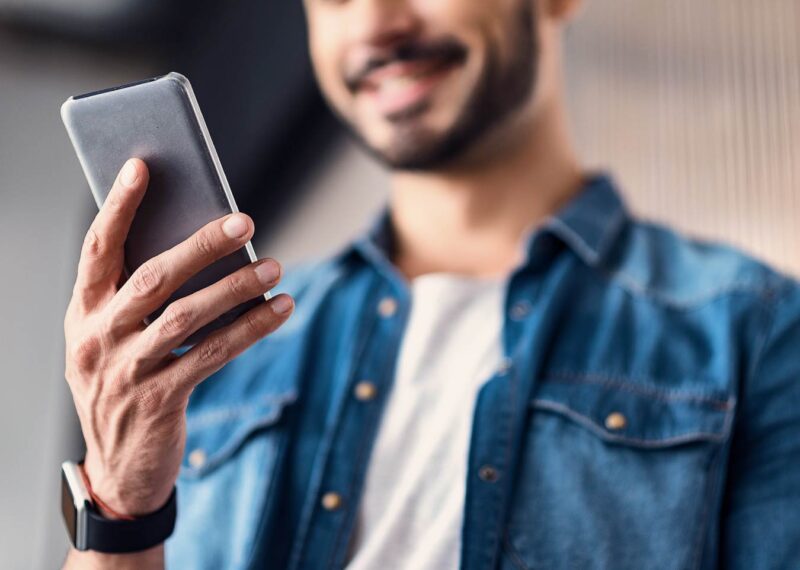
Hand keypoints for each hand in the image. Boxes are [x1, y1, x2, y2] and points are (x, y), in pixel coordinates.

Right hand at [63, 158, 293, 516]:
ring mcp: (126, 371)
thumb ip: (139, 300)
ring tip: (275, 265)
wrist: (117, 467)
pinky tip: (279, 308)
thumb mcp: (113, 341)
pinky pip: (213, 354)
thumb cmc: (122, 384)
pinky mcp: (160, 400)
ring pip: (188, 316)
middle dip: (200, 245)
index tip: (142, 167)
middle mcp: (97, 338)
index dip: (118, 207)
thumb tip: (205, 247)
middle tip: (244, 221)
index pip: (96, 249)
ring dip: (236, 287)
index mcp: (81, 313)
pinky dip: (251, 328)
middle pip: (153, 278)